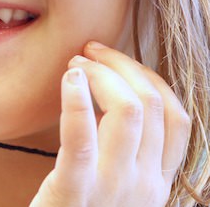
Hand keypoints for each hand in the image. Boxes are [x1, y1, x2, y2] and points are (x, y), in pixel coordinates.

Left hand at [30, 42, 189, 206]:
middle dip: (121, 65)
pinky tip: (69, 79)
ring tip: (75, 65)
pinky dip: (78, 101)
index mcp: (157, 181)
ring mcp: (114, 188)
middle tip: (89, 53)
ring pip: (128, 110)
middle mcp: (146, 184)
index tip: (115, 60)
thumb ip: (127, 152)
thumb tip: (117, 94)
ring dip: (101, 74)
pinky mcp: (75, 190)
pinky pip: (83, 138)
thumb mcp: (118, 187)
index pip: (175, 116)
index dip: (147, 77)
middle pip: (151, 103)